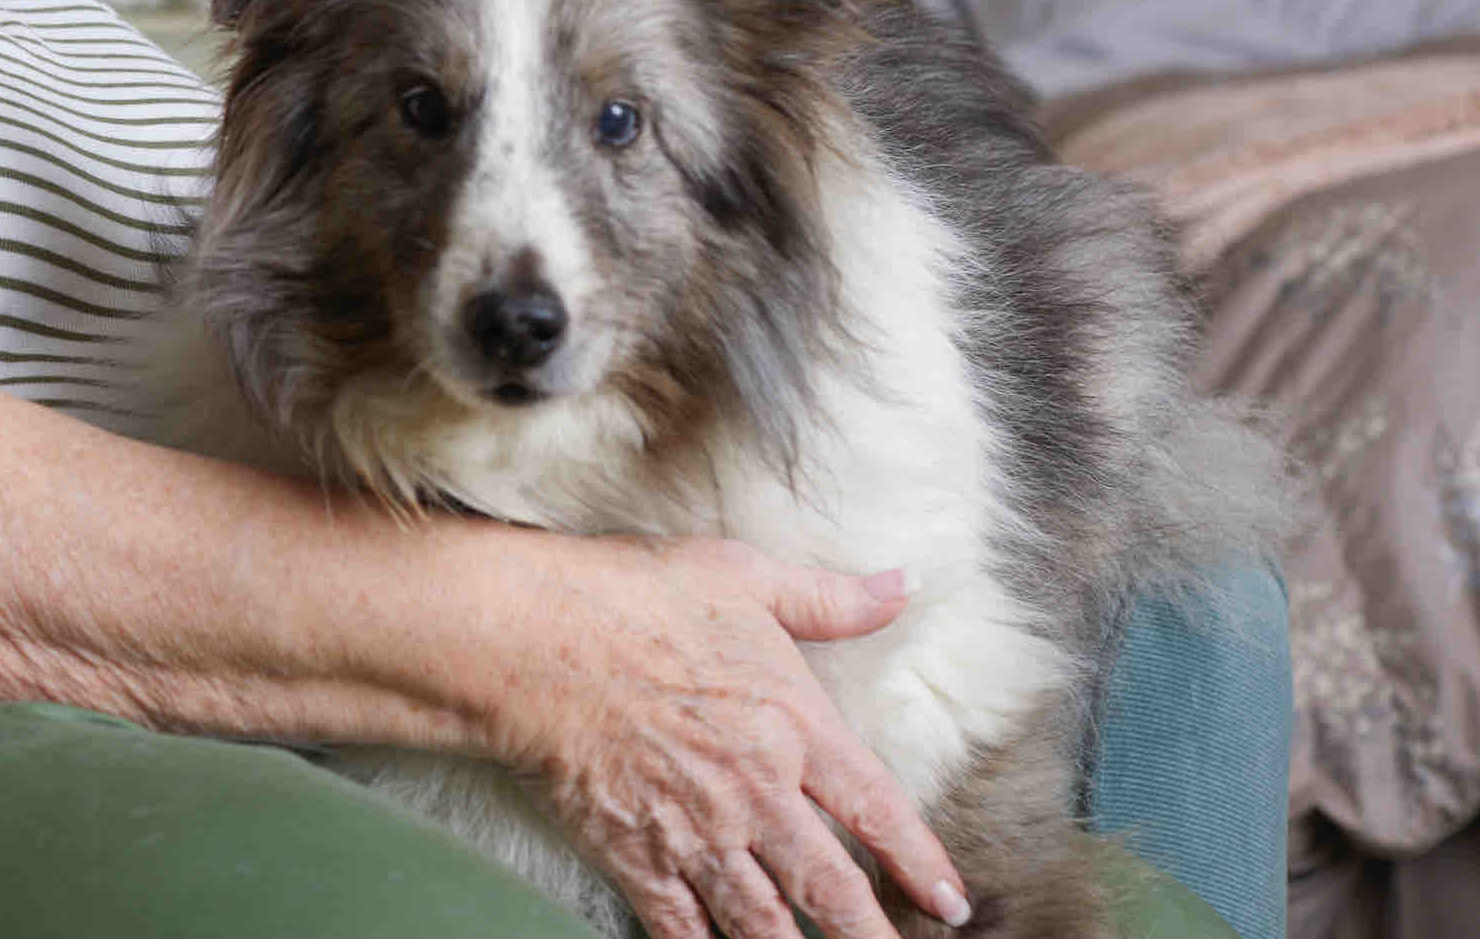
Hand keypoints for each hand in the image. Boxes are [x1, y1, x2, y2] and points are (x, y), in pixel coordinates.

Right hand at [506, 536, 971, 938]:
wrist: (531, 640)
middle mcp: (757, 793)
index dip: (919, 860)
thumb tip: (900, 584)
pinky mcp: (637, 855)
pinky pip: (684, 928)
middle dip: (870, 936)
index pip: (876, 809)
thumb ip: (827, 597)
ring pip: (765, 923)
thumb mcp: (740, 575)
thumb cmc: (631, 598)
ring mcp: (697, 833)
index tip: (948, 900)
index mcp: (794, 725)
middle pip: (831, 889)